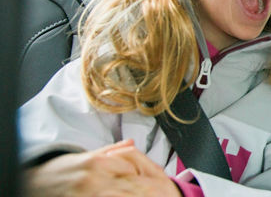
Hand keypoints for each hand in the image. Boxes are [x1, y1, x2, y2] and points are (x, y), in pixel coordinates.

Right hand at [24, 139, 180, 196]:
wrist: (34, 183)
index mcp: (100, 161)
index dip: (154, 177)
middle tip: (171, 194)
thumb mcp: (87, 156)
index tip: (168, 185)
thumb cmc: (61, 171)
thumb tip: (132, 143)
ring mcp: (92, 191)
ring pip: (128, 195)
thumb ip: (113, 151)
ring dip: (145, 196)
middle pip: (135, 185)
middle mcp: (97, 176)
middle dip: (154, 192)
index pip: (136, 167)